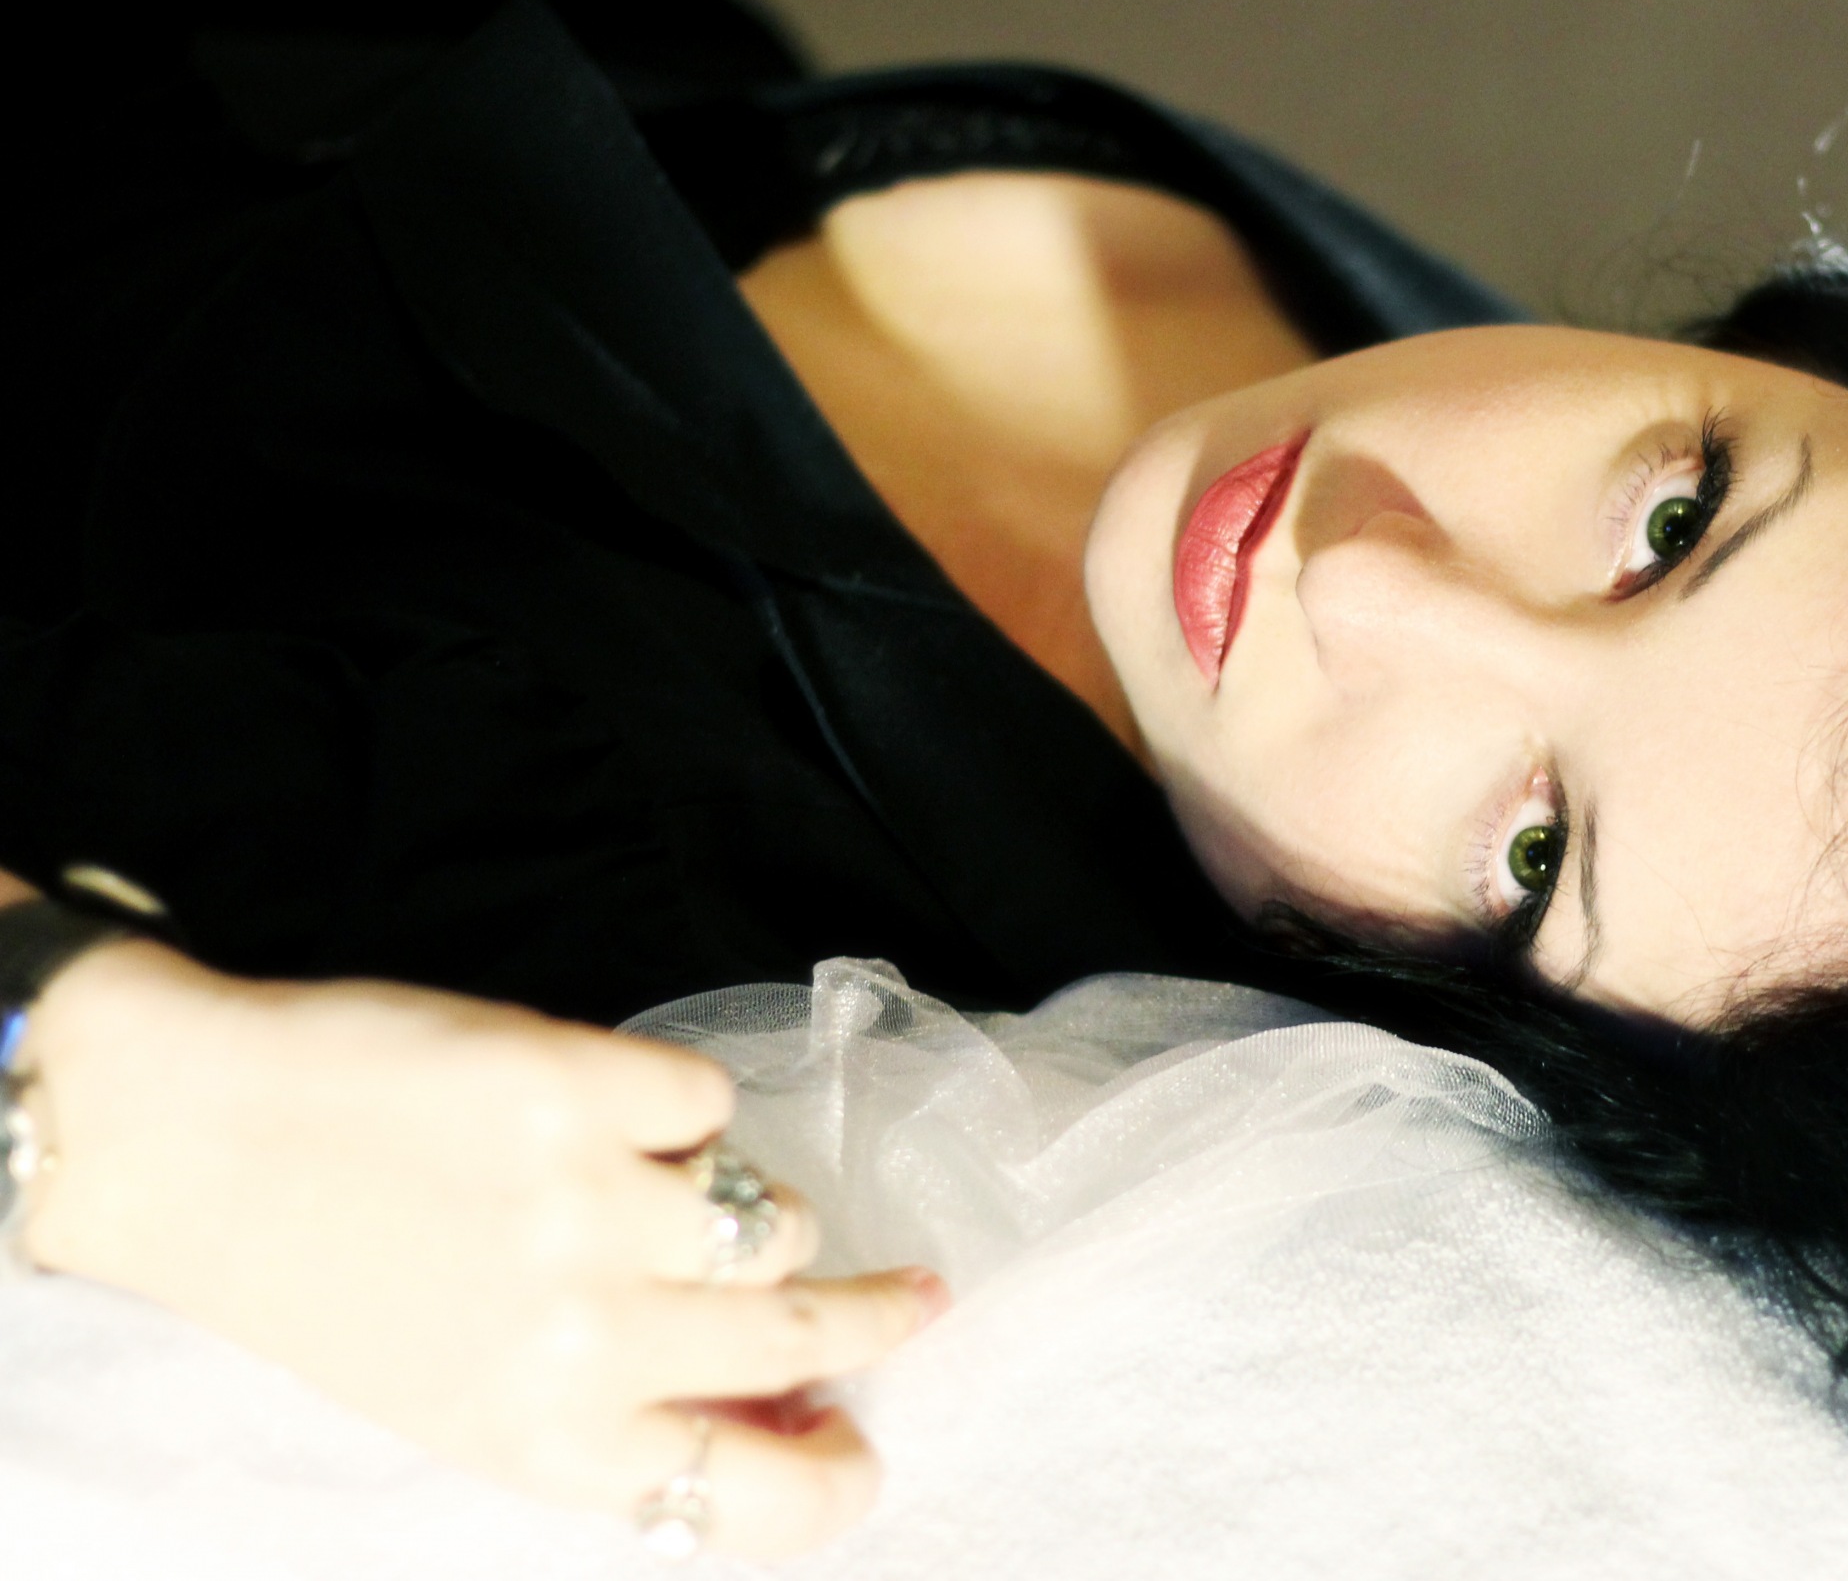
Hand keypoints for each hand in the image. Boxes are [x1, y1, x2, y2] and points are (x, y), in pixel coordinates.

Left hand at [14, 940, 941, 1558]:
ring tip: (670, 1192)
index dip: (843, 1474)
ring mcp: (591, 1207)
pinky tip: (592, 1115)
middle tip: (914, 1295)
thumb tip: (785, 1403)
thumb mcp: (469, 1403)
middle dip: (881, 1316)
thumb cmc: (332, 1283)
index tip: (866, 1438)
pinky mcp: (582, 1086)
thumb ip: (619, 1417)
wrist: (192, 1138)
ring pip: (775, 1216)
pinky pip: (709, 1103)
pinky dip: (668, 1109)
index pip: (763, 1502)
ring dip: (736, 1206)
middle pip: (811, 1337)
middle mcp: (586, 1340)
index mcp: (551, 1445)